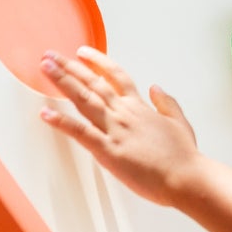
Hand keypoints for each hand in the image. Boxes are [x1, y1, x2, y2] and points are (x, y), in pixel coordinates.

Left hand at [38, 47, 198, 201]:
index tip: (82, 52)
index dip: (97, 61)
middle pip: (93, 83)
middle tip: (50, 56)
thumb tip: (155, 87)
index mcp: (139, 107)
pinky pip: (81, 133)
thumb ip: (166, 102)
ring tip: (45, 68)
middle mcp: (124, 113)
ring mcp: (115, 130)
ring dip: (63, 82)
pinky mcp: (109, 151)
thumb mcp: (179, 122)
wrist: (187, 178)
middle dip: (70, 67)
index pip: (115, 75)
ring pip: (84, 100)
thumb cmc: (184, 156)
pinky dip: (62, 122)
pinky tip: (45, 114)